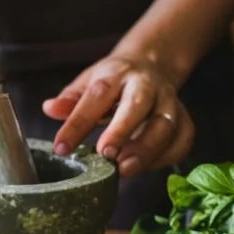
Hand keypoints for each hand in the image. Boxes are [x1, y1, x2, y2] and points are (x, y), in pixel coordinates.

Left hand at [42, 55, 194, 176]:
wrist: (152, 65)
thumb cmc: (113, 81)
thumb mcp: (88, 82)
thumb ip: (70, 98)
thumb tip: (49, 108)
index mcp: (116, 73)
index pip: (96, 95)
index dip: (78, 122)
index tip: (61, 148)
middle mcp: (146, 84)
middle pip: (138, 105)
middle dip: (122, 131)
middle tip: (105, 154)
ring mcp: (168, 101)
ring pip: (165, 124)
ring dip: (146, 149)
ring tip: (125, 168)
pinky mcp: (184, 117)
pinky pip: (182, 138)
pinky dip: (167, 156)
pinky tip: (147, 167)